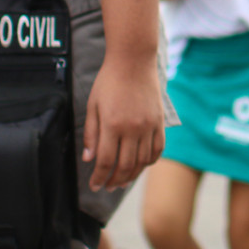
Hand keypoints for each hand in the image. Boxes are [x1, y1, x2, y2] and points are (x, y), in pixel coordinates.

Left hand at [83, 57, 163, 190]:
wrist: (134, 61)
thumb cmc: (109, 81)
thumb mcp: (92, 106)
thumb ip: (91, 134)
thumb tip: (89, 159)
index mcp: (112, 125)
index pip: (105, 161)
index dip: (99, 178)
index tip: (94, 185)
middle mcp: (132, 128)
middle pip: (125, 166)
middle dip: (114, 181)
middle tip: (107, 187)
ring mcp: (148, 126)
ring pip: (142, 161)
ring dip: (132, 175)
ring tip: (122, 180)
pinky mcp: (159, 122)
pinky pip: (157, 149)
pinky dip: (150, 162)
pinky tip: (141, 166)